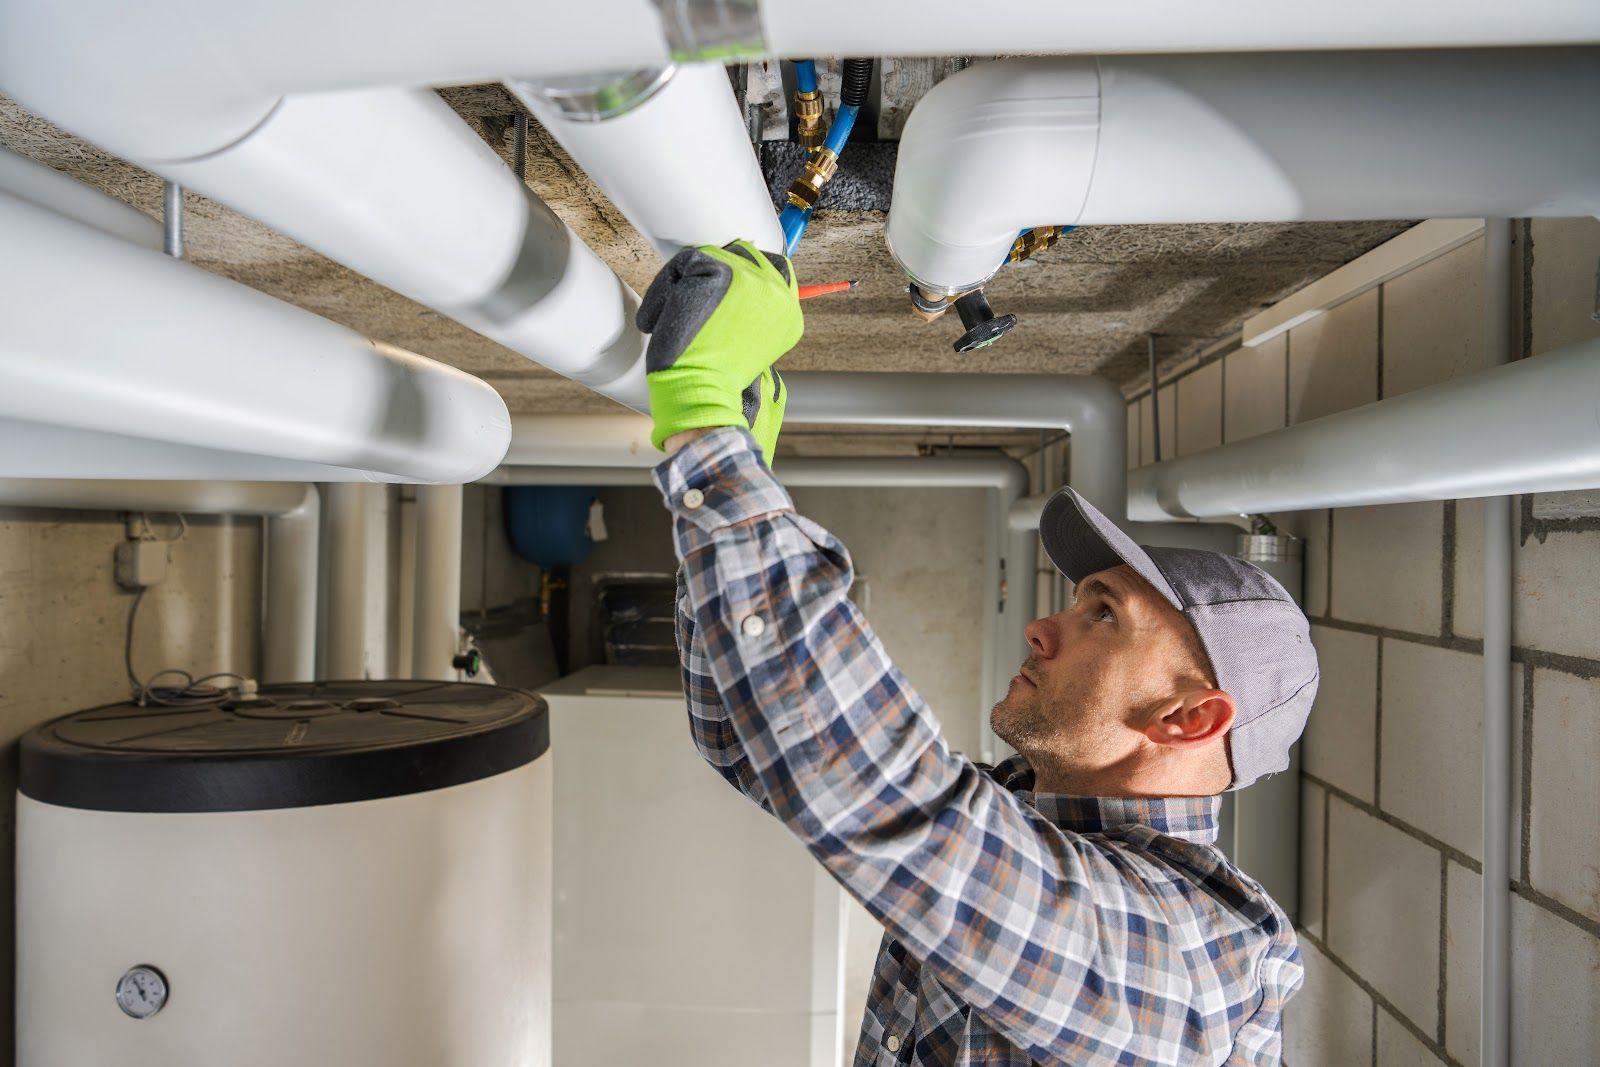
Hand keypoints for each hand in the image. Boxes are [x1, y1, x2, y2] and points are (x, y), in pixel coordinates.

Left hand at [637, 240, 801, 463]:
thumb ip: (750, 312)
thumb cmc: (716, 377)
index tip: (718, 291)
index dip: (741, 273)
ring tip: (676, 322)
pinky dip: (663, 293)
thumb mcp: (745, 344)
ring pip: (706, 258)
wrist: (702, 392)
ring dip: (683, 286)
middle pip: (739, 253)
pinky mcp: (718, 272)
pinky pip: (681, 265)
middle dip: (710, 273)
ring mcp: (750, 278)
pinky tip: (660, 321)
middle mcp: (776, 290)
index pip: (773, 267)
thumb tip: (729, 290)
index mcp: (788, 310)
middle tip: (689, 305)